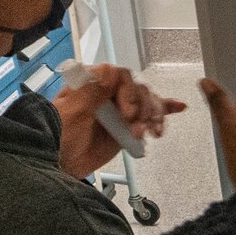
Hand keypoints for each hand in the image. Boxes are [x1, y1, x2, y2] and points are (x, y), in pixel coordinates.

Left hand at [54, 65, 186, 179]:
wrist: (58, 164)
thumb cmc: (56, 137)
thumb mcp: (71, 113)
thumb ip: (91, 91)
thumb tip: (110, 70)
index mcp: (90, 84)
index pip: (120, 77)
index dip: (129, 93)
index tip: (128, 112)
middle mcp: (107, 93)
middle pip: (137, 90)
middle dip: (142, 109)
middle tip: (136, 127)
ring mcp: (118, 109)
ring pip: (146, 103)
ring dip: (153, 116)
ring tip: (150, 132)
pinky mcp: (126, 125)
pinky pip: (148, 114)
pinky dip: (164, 109)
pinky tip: (178, 107)